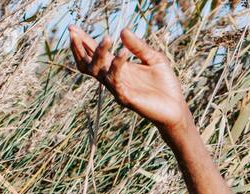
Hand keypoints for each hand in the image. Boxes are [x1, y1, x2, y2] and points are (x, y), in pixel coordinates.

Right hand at [67, 25, 191, 131]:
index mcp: (118, 68)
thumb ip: (138, 46)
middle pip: (87, 64)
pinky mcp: (126, 98)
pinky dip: (117, 66)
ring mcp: (118, 89)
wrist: (176, 108)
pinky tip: (123, 53)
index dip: (83, 41)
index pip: (94, 53)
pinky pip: (115, 81)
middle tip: (74, 32)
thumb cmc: (165, 85)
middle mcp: (114, 78)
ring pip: (98, 72)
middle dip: (79, 48)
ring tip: (107, 39)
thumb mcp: (154, 58)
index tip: (73, 28)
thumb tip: (122, 30)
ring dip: (100, 54)